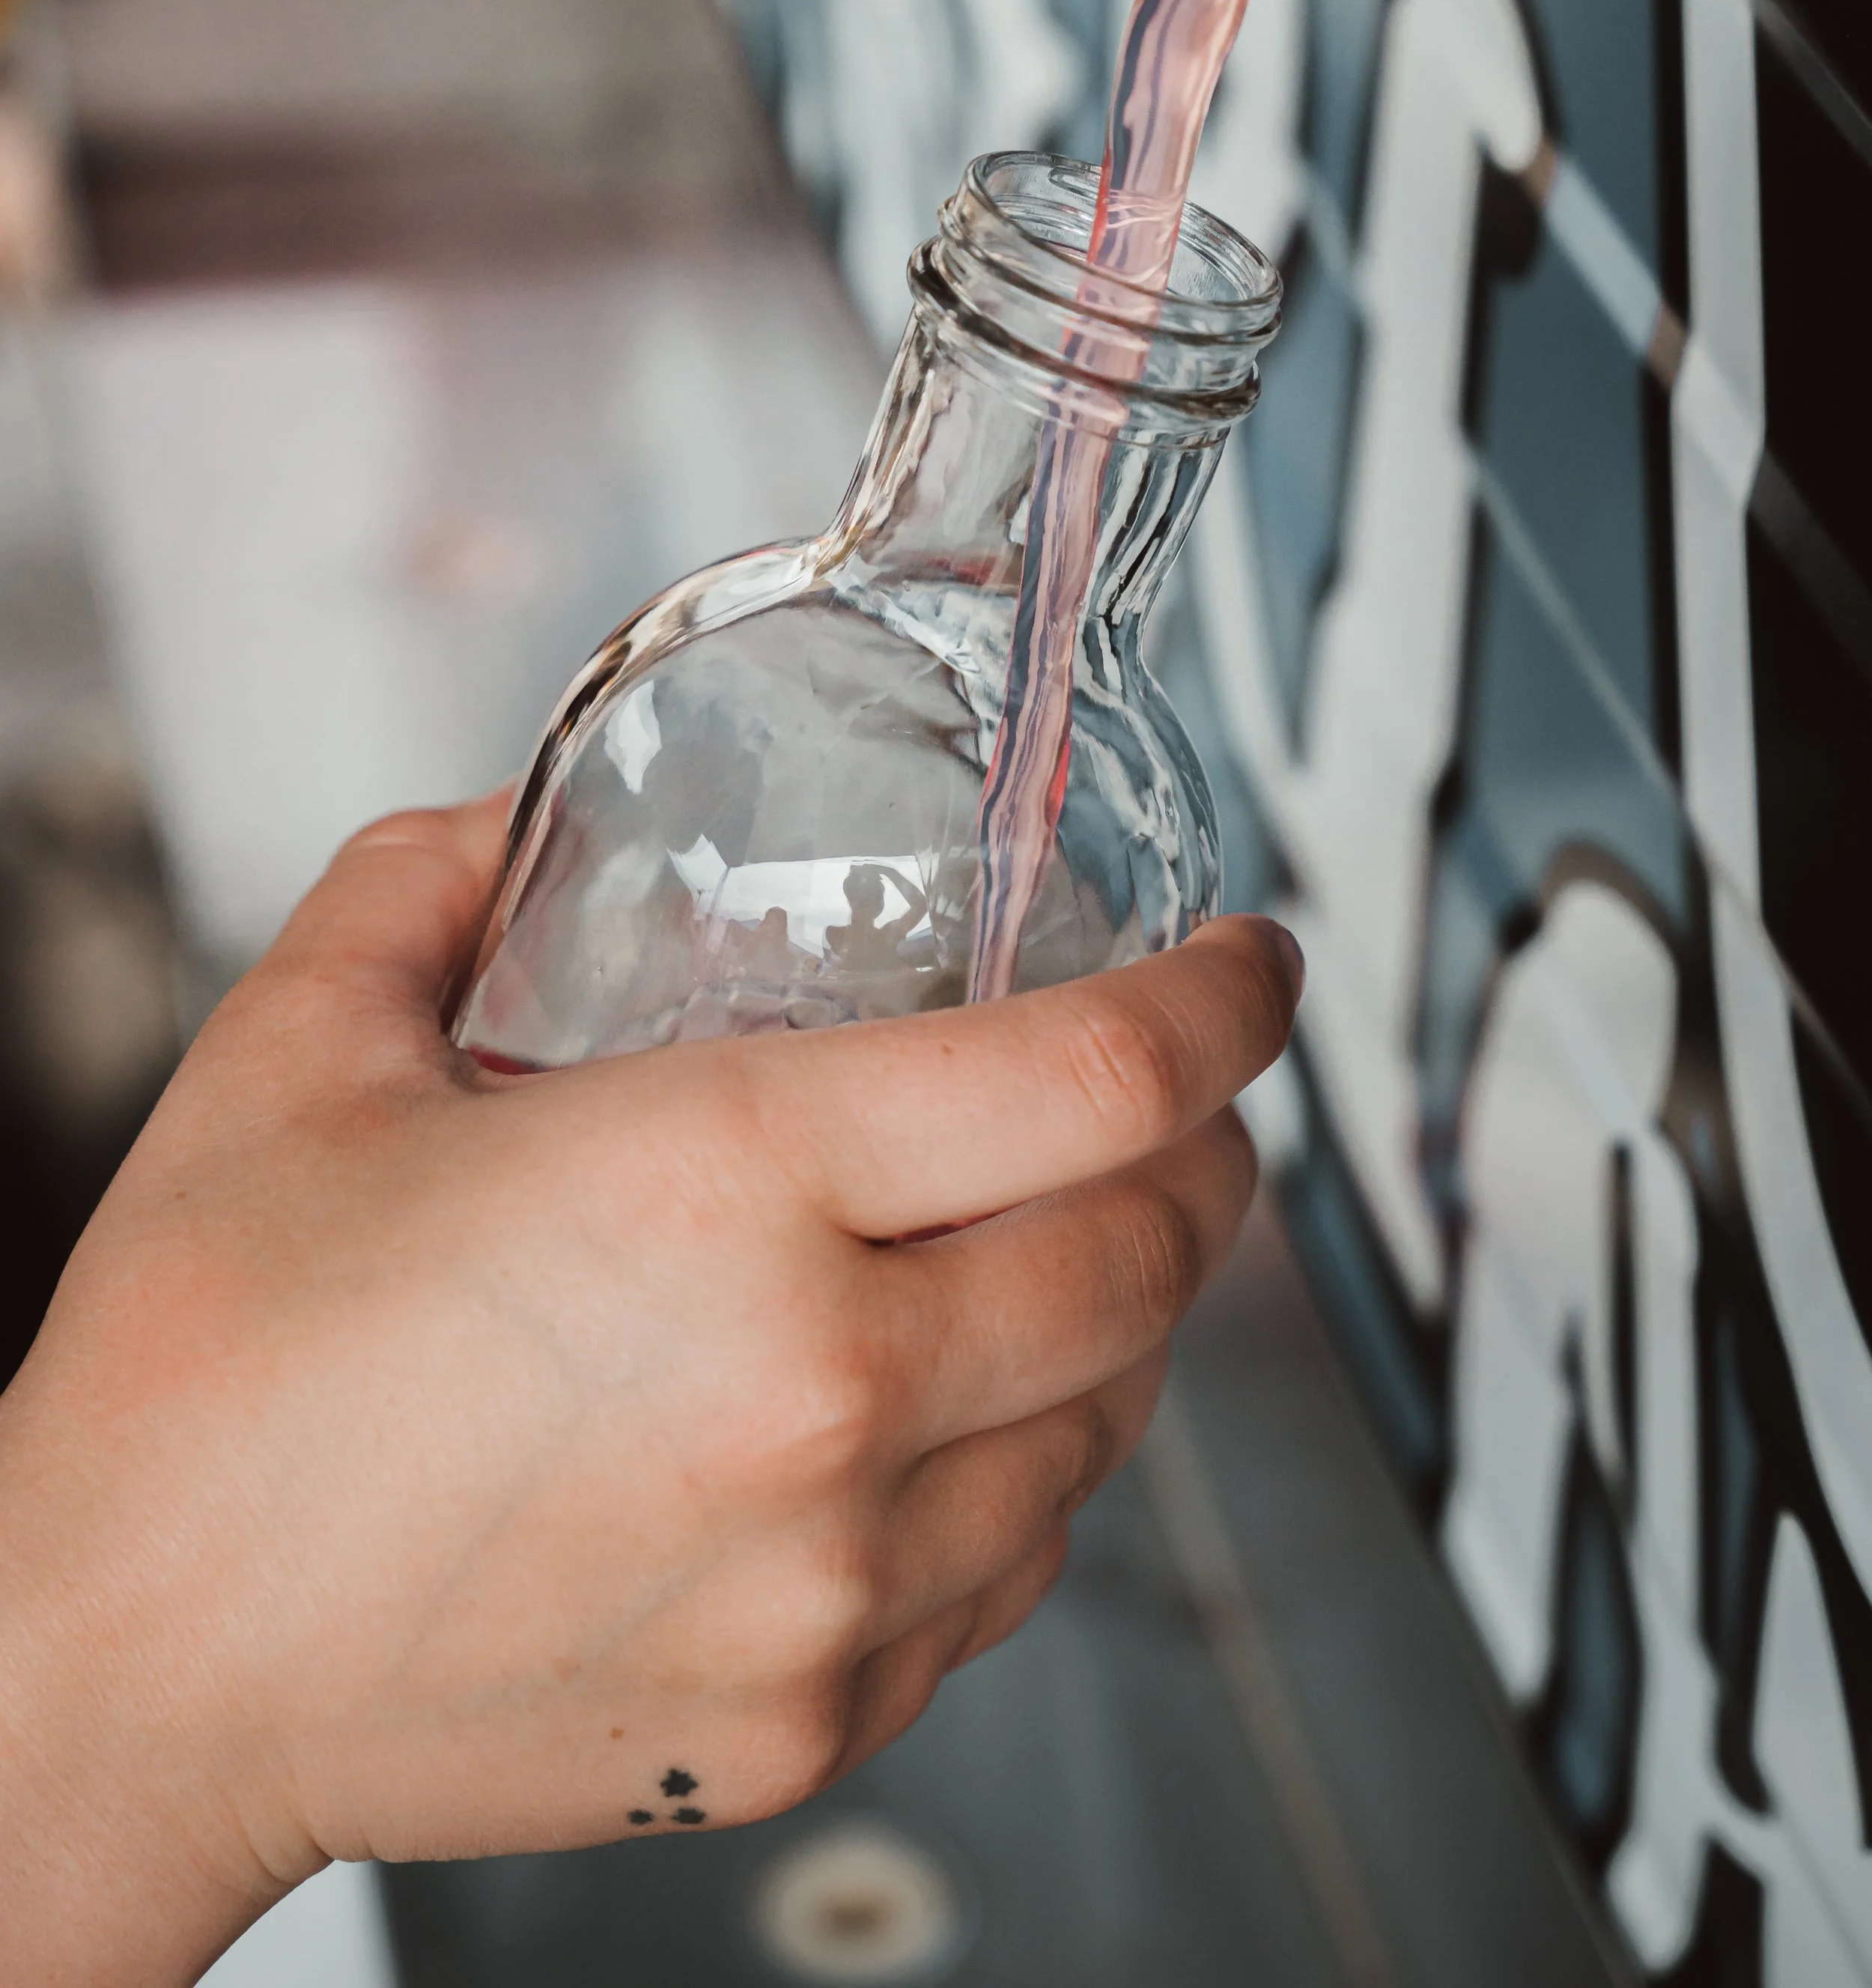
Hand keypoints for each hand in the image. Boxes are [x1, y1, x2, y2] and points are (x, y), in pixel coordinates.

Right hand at [0, 792, 1299, 1986]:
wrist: (116, 1675)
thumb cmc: (200, 1383)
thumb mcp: (301, 1054)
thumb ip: (431, 885)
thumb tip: (514, 823)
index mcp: (718, 1186)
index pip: (1100, 1072)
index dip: (1226, 1003)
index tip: (1251, 970)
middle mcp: (817, 1394)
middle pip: (1152, 1250)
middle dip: (1206, 1153)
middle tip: (1176, 1103)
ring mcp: (830, 1583)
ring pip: (1110, 1419)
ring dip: (1125, 1310)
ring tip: (1060, 1245)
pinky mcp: (810, 1719)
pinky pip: (1013, 1568)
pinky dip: (1030, 1467)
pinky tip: (955, 1416)